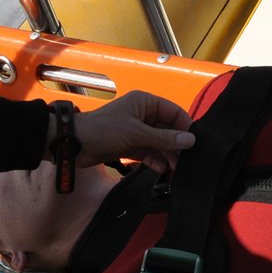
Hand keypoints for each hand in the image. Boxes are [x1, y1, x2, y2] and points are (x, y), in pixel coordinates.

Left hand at [60, 91, 194, 172]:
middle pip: (168, 129)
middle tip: (187, 160)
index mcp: (145, 102)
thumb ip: (164, 139)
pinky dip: (155, 160)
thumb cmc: (104, 130)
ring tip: (176, 168)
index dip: (185, 126)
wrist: (76, 144)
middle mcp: (143, 114)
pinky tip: (162, 169)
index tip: (195, 142)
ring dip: (167, 155)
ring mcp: (136, 131)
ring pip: (159, 143)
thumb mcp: (137, 134)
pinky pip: (149, 152)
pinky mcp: (130, 145)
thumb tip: (190, 140)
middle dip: (176, 144)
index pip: (173, 112)